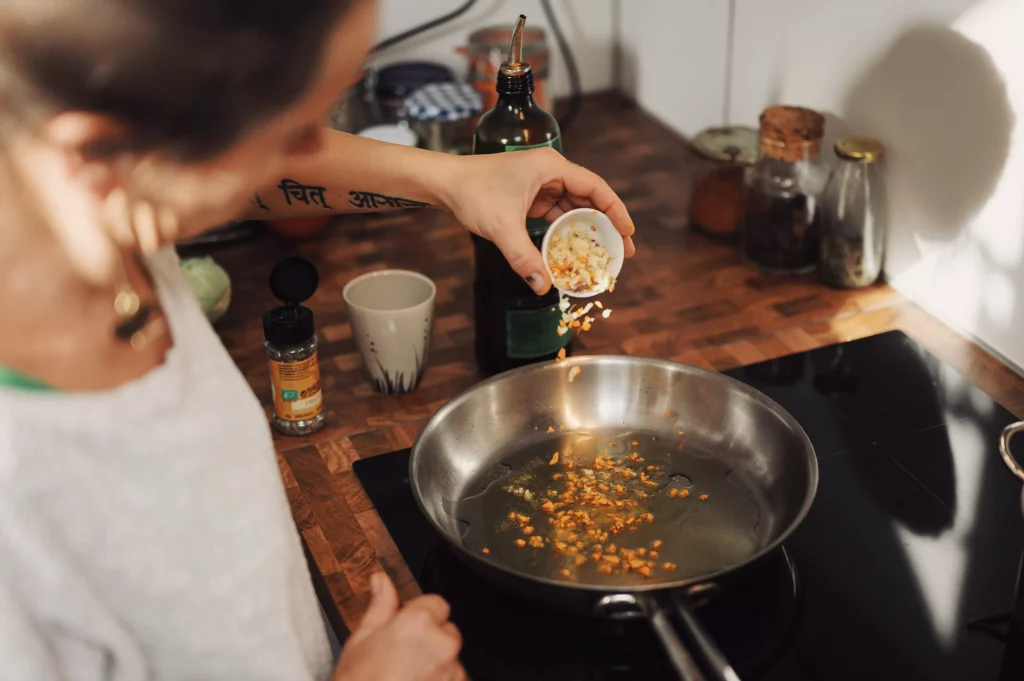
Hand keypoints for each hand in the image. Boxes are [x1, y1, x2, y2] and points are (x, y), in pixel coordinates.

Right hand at [332, 573, 464, 680]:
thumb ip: (380, 605)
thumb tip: (381, 580)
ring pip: (451, 661)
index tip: (408, 631)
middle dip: (431, 643)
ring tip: (406, 680)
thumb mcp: (361, 639)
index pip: (437, 604)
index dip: (420, 617)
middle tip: (403, 660)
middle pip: (448, 633)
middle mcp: (441, 644)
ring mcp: (452, 672)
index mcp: (418, 623)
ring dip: (437, 668)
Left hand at [439, 147, 634, 294]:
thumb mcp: (501, 227)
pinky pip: (556, 214)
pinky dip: (565, 232)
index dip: (615, 211)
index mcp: (551, 167)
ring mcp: (540, 184)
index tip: (628, 234)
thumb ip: (524, 257)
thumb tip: (543, 285)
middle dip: (605, 226)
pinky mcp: (530, 196)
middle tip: (621, 252)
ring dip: (586, 231)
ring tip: (601, 255)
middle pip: (589, 199)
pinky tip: (572, 250)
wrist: (444, 183)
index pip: (596, 188)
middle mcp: (550, 172)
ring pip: (573, 208)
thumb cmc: (472, 192)